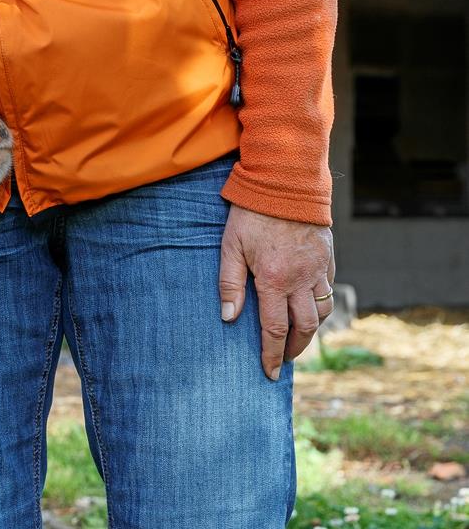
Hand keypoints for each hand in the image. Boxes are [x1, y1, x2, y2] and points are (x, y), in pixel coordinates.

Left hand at [218, 205, 334, 380]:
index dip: (271, 354)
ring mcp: (318, 269)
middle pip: (304, 327)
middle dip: (294, 349)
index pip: (274, 329)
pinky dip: (319, 306)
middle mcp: (301, 279)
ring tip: (295, 339)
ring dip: (309, 330)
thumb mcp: (231, 247)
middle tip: (283, 360)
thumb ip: (229, 283)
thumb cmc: (251, 215)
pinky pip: (328, 291)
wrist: (286, 183)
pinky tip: (307, 308)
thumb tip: (229, 318)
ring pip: (321, 311)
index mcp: (274, 280)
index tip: (269, 373)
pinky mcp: (327, 258)